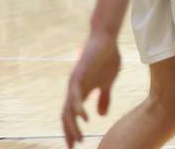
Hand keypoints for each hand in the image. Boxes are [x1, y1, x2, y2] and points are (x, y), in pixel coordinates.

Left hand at [61, 30, 119, 145]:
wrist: (106, 37)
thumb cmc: (107, 57)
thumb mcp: (108, 82)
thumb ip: (104, 97)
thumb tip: (101, 115)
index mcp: (81, 91)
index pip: (71, 115)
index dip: (72, 130)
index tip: (76, 144)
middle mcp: (75, 89)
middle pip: (66, 116)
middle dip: (69, 132)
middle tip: (74, 146)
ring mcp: (75, 82)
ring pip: (69, 109)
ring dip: (73, 125)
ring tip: (79, 138)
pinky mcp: (79, 75)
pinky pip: (75, 96)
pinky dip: (78, 108)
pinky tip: (84, 118)